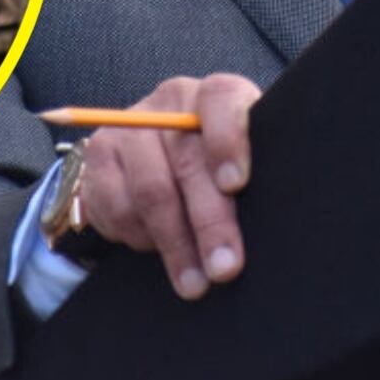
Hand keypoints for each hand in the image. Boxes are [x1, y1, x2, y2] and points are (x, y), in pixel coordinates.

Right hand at [77, 73, 259, 300]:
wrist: (145, 159)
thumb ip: (248, 176)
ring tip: (195, 282)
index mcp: (213, 97)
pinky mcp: (100, 156)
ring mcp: (130, 127)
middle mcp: (170, 104)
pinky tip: (157, 250)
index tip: (236, 184)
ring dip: (176, 245)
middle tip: (225, 267)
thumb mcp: (234, 162)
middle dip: (209, 223)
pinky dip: (141, 237)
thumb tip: (280, 223)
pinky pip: (119, 206)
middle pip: (188, 162)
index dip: (228, 141)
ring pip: (152, 192)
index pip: (220, 100)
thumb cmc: (209, 165)